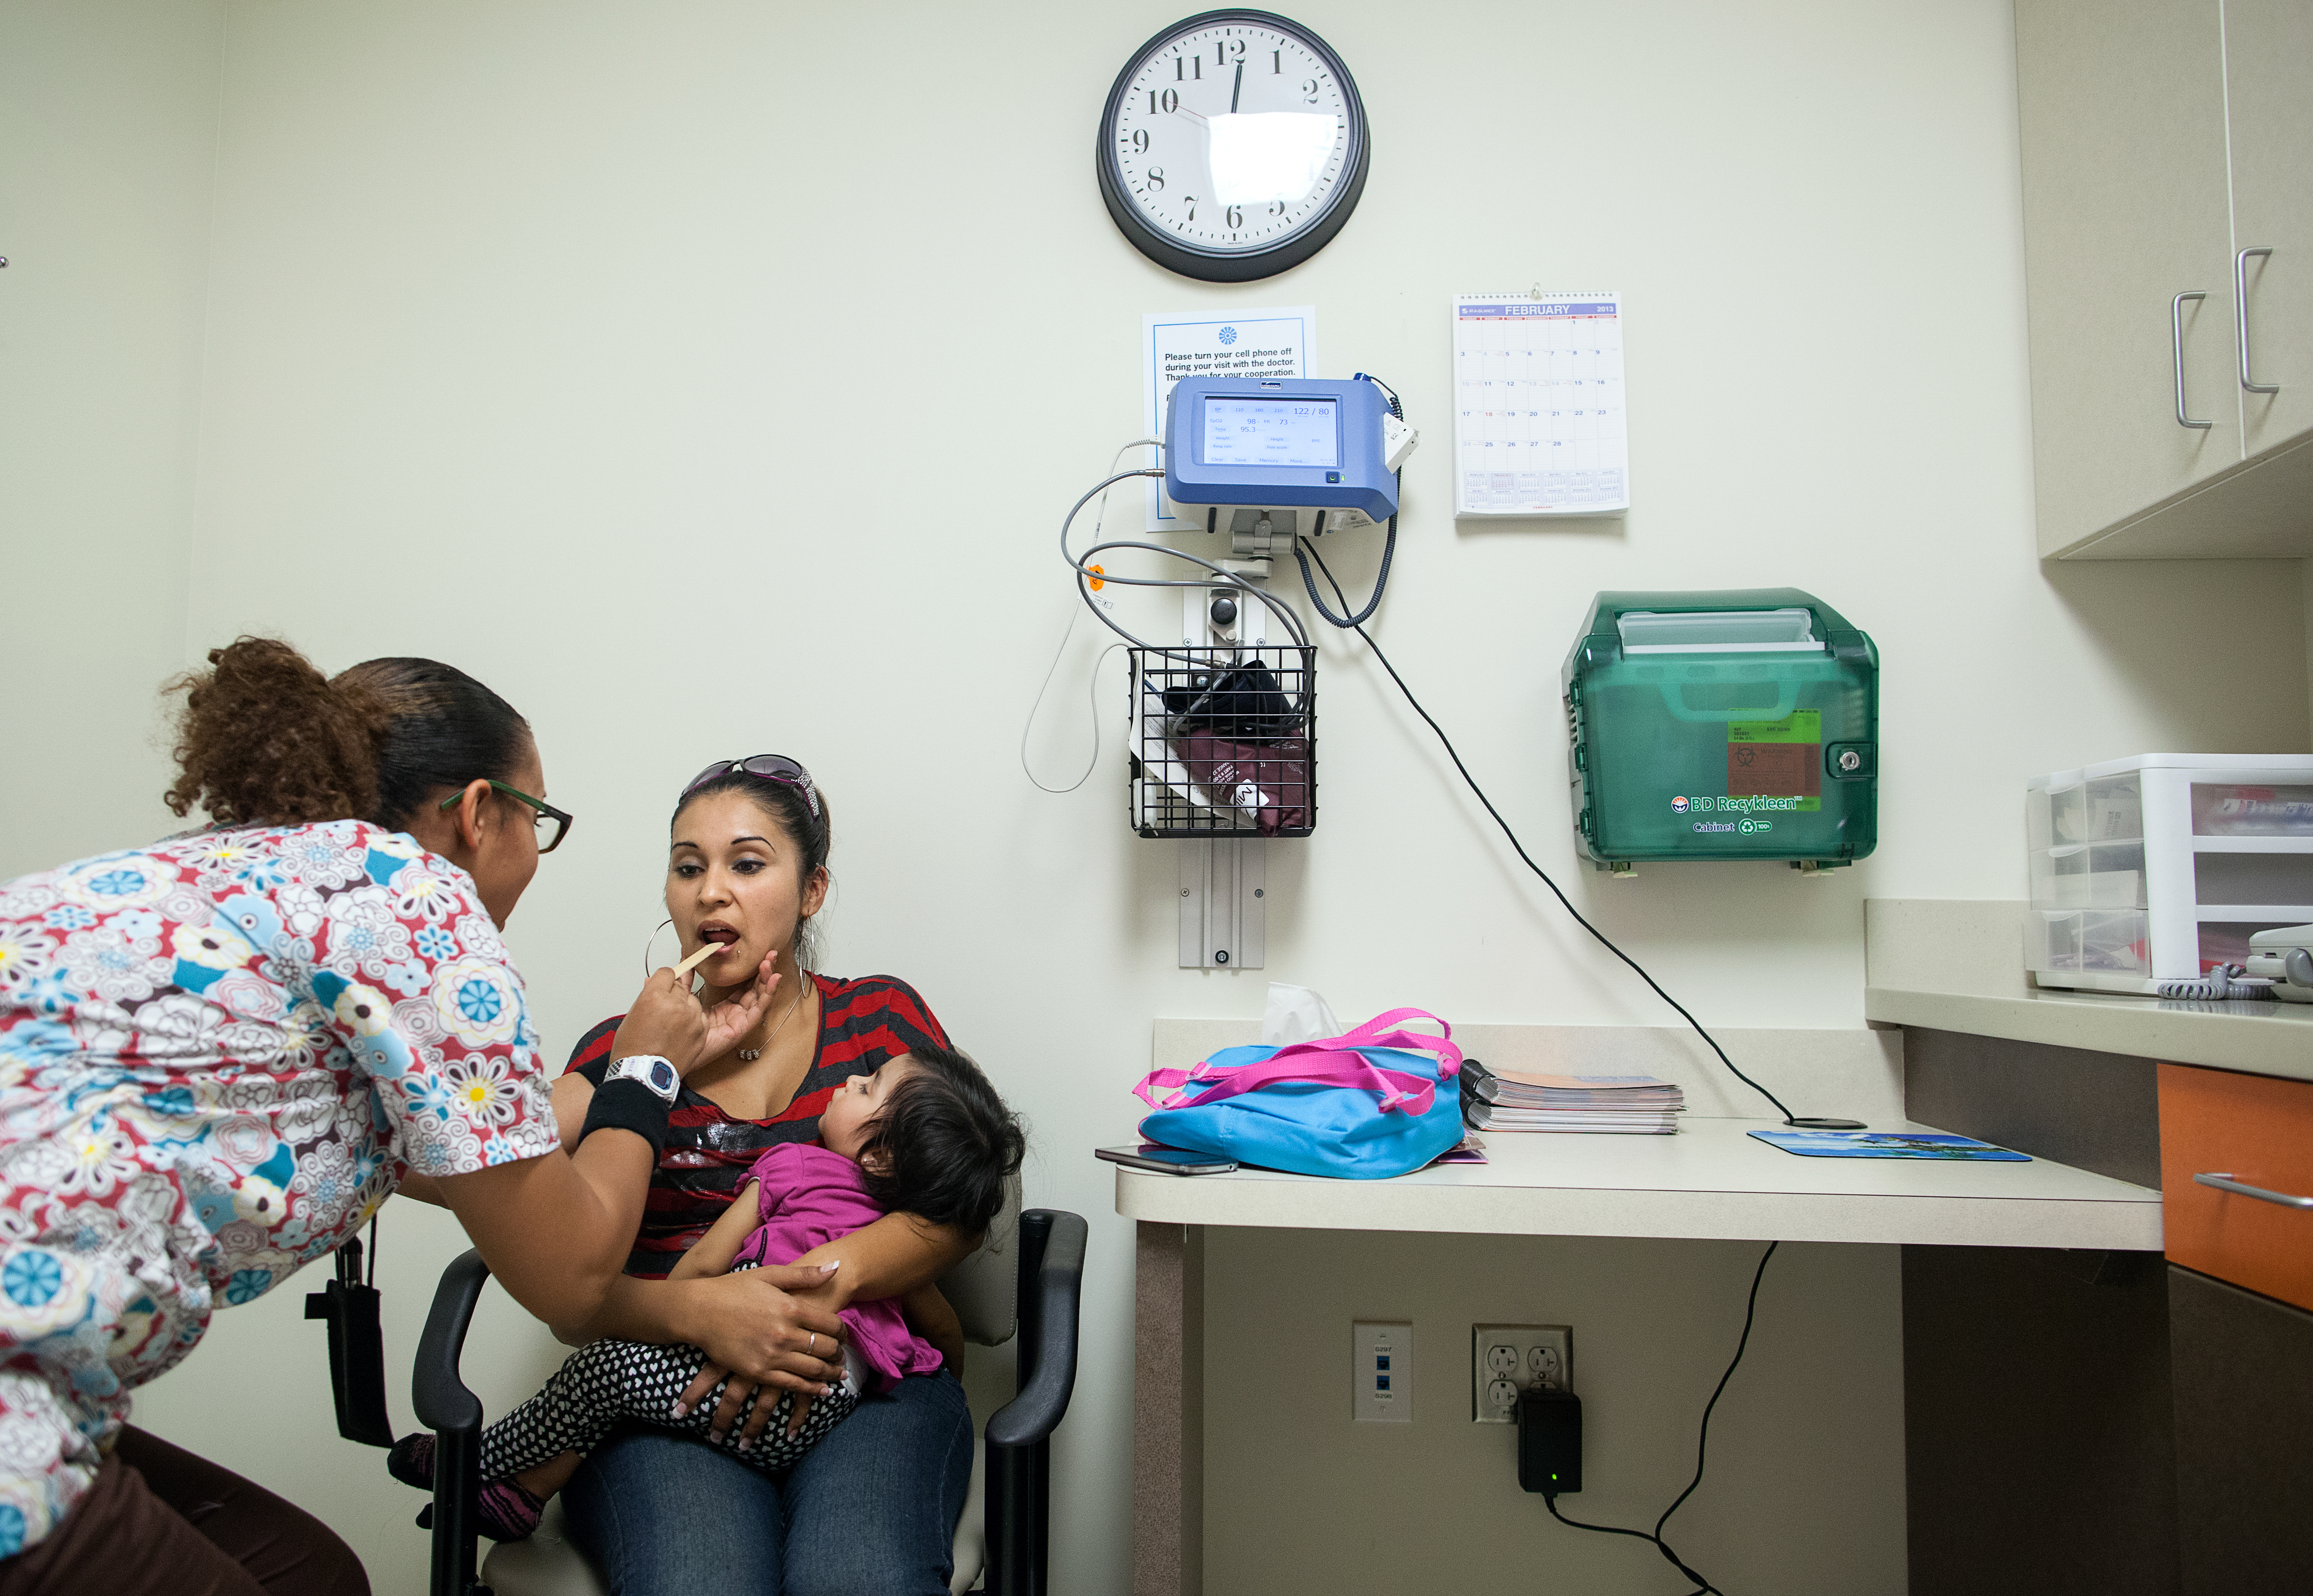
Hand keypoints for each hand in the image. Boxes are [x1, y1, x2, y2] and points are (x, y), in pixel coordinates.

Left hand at [610, 953, 775, 1076]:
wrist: (656, 1054)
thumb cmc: (661, 1034)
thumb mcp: (671, 998)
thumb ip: (681, 981)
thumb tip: (684, 963)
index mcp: (714, 1010)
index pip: (737, 987)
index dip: (745, 972)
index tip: (751, 956)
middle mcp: (728, 1016)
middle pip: (751, 991)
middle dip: (761, 972)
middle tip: (768, 954)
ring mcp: (734, 1023)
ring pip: (757, 998)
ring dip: (766, 979)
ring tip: (769, 963)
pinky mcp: (738, 1030)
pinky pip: (756, 1011)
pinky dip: (767, 994)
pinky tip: (772, 980)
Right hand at [666, 1264, 847, 1442]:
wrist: (698, 1311)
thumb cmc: (733, 1289)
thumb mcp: (770, 1275)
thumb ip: (804, 1275)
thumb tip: (836, 1267)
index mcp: (791, 1307)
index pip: (832, 1324)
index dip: (843, 1332)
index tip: (844, 1335)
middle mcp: (785, 1333)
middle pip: (826, 1348)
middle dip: (839, 1354)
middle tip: (843, 1356)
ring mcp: (771, 1355)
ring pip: (814, 1369)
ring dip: (831, 1374)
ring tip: (839, 1375)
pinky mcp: (758, 1372)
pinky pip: (792, 1385)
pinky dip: (812, 1389)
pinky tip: (822, 1390)